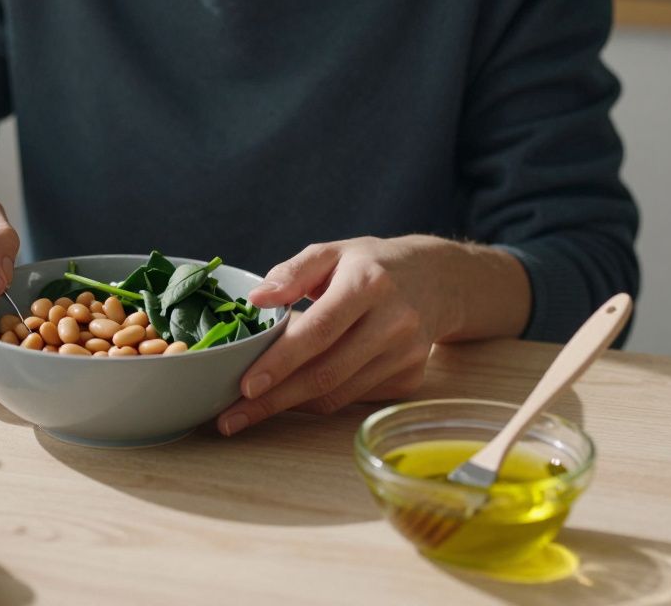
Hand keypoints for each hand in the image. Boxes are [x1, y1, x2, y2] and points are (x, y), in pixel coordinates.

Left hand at [217, 235, 529, 434]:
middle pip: (326, 373)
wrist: (439, 280)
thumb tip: (256, 299)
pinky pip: (353, 399)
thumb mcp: (332, 252)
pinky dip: (319, 401)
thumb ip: (292, 272)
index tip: (245, 386)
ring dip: (291, 407)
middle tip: (231, 418)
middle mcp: (394, 323)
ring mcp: (407, 356)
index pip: (319, 331)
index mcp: (369, 285)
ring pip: (338, 395)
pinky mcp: (410, 379)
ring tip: (250, 411)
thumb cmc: (371, 265)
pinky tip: (293, 396)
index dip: (280, 362)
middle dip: (274, 400)